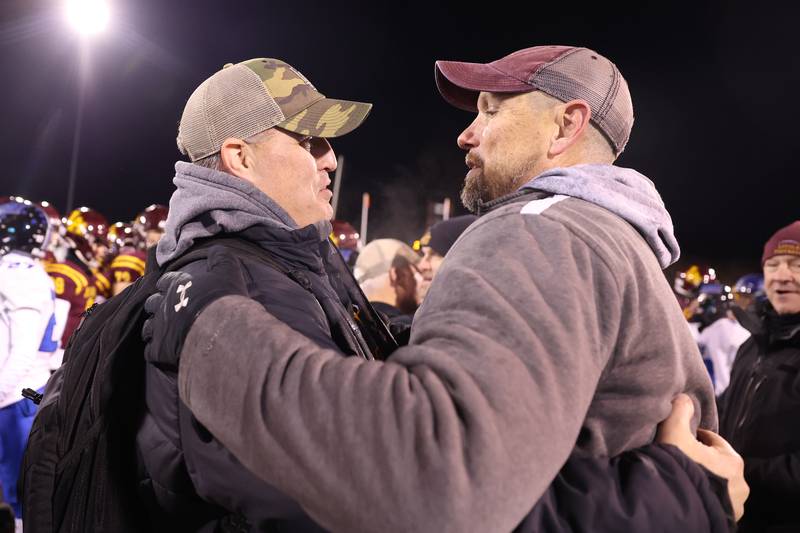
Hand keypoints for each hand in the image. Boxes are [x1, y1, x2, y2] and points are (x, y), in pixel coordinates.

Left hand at [141, 246, 250, 367]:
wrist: (220, 331)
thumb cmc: (223, 300)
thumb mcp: (227, 269)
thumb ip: (220, 256)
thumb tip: (216, 248)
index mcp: (176, 285)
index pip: (165, 281)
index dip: (168, 283)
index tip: (171, 286)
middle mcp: (163, 305)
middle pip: (152, 303)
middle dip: (157, 305)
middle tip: (166, 310)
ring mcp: (159, 328)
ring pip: (147, 328)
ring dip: (153, 328)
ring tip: (162, 332)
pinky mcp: (159, 350)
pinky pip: (150, 351)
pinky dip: (155, 350)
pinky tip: (163, 351)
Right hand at [656, 394, 748, 520]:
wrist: (677, 508)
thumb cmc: (678, 468)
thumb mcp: (673, 433)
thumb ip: (679, 411)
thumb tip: (684, 397)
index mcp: (732, 460)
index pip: (711, 439)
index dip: (692, 436)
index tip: (678, 439)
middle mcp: (740, 483)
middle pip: (714, 461)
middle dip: (699, 458)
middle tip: (678, 458)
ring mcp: (734, 504)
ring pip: (715, 482)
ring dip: (702, 477)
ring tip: (682, 476)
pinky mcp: (725, 518)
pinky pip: (713, 499)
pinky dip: (703, 493)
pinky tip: (687, 491)